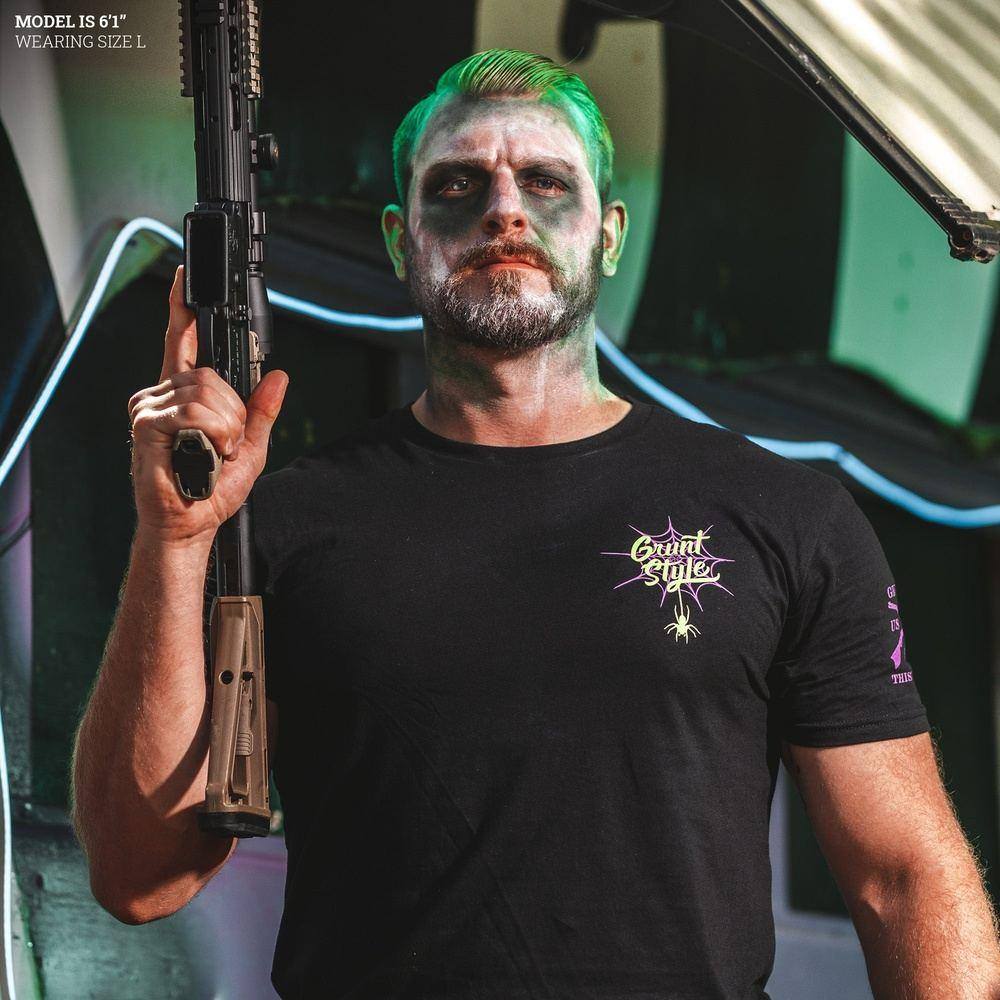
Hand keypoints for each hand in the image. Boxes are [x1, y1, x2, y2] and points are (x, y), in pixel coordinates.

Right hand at [127, 265, 288, 545]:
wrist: (190, 522)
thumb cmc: (212, 490)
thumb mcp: (251, 446)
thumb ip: (263, 410)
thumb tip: (278, 376)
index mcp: (185, 396)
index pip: (181, 343)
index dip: (182, 310)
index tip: (183, 278)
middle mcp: (163, 395)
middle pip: (210, 372)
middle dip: (233, 409)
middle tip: (227, 442)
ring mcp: (150, 407)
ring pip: (206, 391)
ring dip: (226, 425)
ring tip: (216, 451)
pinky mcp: (146, 423)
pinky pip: (194, 411)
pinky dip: (213, 433)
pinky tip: (206, 453)